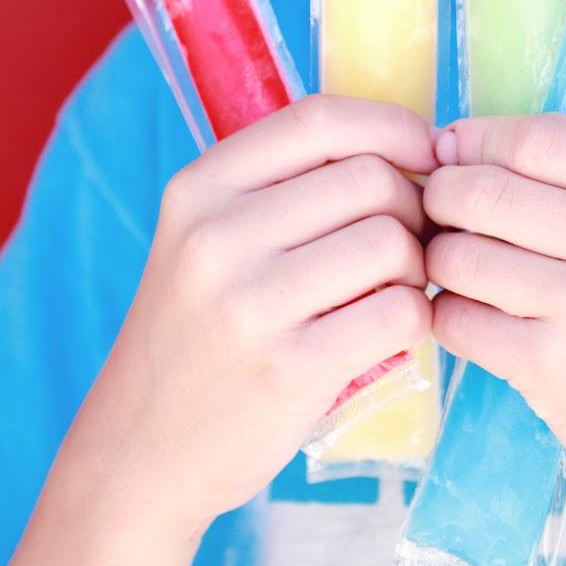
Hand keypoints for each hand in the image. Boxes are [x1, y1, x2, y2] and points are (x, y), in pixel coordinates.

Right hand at [67, 93, 437, 534]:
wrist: (141, 446)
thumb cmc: (196, 333)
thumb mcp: (202, 237)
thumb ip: (282, 185)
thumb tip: (407, 146)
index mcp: (198, 188)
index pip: (319, 118)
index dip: (392, 127)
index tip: (423, 155)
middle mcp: (216, 236)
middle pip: (371, 180)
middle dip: (411, 208)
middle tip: (403, 246)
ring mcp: (249, 304)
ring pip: (392, 243)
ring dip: (415, 267)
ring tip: (390, 291)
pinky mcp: (289, 368)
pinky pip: (398, 313)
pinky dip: (414, 318)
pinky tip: (387, 331)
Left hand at [421, 112, 565, 521]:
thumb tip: (456, 149)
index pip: (540, 137)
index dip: (478, 140)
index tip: (452, 155)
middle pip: (487, 190)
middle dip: (442, 198)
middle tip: (437, 216)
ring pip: (460, 255)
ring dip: (439, 260)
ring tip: (457, 270)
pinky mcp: (555, 367)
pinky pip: (458, 319)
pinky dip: (448, 315)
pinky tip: (474, 319)